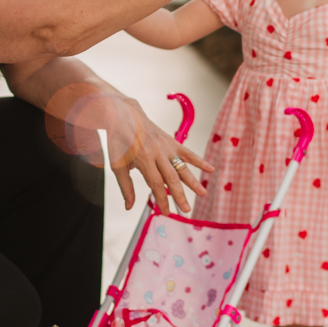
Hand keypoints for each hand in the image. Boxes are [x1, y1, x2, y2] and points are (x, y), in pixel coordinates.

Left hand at [106, 96, 213, 214]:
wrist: (124, 115)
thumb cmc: (119, 141)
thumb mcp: (117, 165)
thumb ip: (126, 186)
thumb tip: (129, 207)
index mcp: (143, 159)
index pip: (156, 184)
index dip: (162, 199)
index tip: (167, 212)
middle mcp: (157, 153)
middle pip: (172, 178)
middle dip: (180, 195)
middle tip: (186, 210)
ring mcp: (166, 146)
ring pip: (182, 167)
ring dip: (193, 181)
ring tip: (202, 193)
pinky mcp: (171, 141)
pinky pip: (187, 153)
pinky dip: (199, 161)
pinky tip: (210, 169)